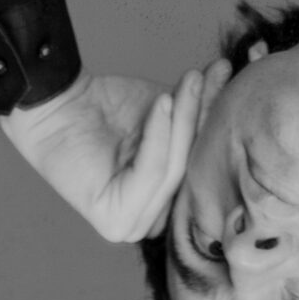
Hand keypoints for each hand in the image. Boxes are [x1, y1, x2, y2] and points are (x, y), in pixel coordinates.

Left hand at [0, 59, 231, 242]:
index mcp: (170, 201)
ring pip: (175, 168)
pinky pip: (150, 172)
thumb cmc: (108, 110)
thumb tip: (241, 92)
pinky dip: (158, 135)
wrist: (57, 104)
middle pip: (194, 167)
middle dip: (208, 117)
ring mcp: (133, 225)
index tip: (235, 83)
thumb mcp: (167, 113)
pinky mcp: (114, 219)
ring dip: (185, 119)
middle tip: (216, 74)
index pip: (207, 166)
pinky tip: (163, 103)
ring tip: (190, 80)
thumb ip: (198, 118)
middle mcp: (154, 220)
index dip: (222, 123)